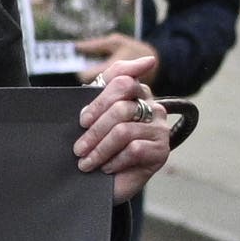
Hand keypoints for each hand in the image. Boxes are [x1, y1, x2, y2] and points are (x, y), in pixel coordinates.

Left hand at [71, 39, 174, 193]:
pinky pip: (134, 149)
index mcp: (137, 93)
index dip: (98, 100)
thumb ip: (112, 81)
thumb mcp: (97, 111)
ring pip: (124, 131)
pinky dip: (114, 160)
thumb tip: (148, 60)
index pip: (123, 80)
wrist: (104, 180)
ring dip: (99, 149)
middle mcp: (153, 108)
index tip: (83, 120)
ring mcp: (159, 129)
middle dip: (94, 131)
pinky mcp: (162, 151)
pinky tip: (106, 168)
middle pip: (121, 108)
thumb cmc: (98, 142)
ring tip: (86, 162)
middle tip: (78, 148)